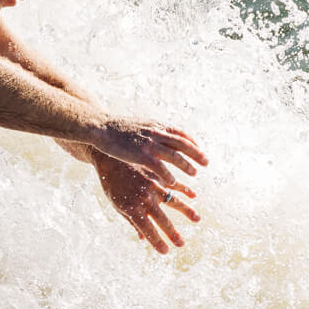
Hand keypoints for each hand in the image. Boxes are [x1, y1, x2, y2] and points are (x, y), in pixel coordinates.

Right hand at [91, 115, 206, 196]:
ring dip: (186, 165)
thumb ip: (151, 131)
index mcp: (156, 126)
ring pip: (175, 156)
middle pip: (183, 144)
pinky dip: (168, 175)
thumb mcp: (139, 125)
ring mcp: (150, 144)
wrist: (101, 128)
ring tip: (195, 174)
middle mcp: (156, 133)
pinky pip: (160, 167)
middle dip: (196, 153)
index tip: (199, 149)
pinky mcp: (141, 155)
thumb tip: (159, 135)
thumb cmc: (117, 129)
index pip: (180, 133)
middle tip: (206, 162)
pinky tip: (173, 183)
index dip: (192, 142)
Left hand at [94, 153, 200, 252]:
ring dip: (186, 211)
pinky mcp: (157, 175)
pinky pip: (173, 184)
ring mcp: (152, 186)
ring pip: (173, 201)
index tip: (165, 251)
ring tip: (197, 219)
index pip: (147, 230)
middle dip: (172, 233)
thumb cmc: (112, 185)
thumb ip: (131, 220)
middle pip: (162, 220)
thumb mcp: (117, 205)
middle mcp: (144, 199)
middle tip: (181, 244)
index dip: (157, 242)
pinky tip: (193, 196)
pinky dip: (184, 189)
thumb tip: (142, 238)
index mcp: (132, 209)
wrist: (109, 159)